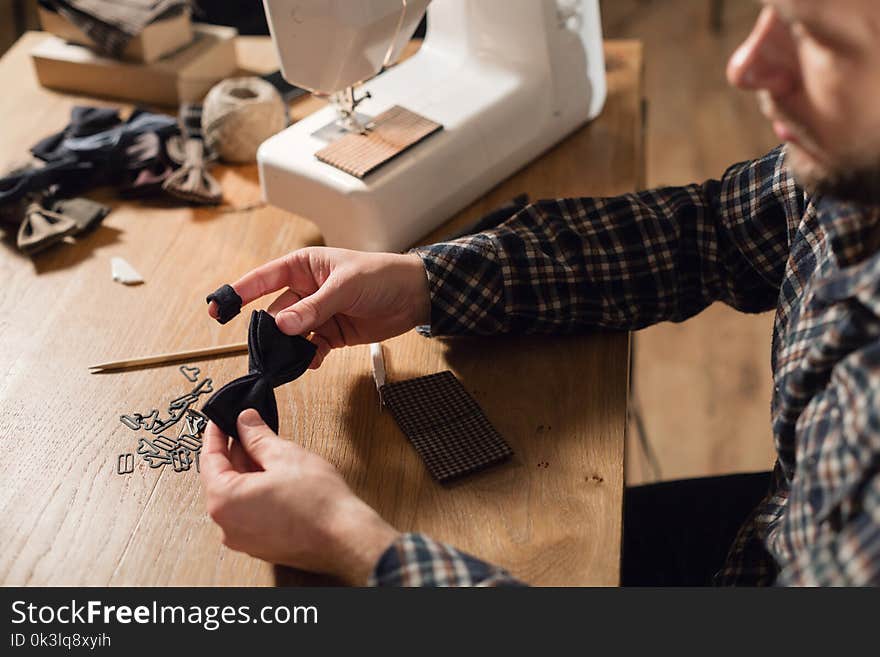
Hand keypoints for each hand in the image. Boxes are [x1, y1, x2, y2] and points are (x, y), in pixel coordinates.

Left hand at [200, 409, 400, 583]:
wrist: (345, 536)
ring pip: (238, 495)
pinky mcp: (261, 545)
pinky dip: (257, 491)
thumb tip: (245, 422)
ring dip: (249, 471)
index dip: (216, 434)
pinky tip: (275, 476)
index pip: (209, 460)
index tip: (220, 421)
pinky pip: (250, 512)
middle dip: (236, 452)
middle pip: (223, 479)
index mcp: (224, 502)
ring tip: (268, 450)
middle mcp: (227, 525)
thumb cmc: (318, 503)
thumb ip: (258, 436)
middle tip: (248, 429)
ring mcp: (243, 539)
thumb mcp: (284, 455)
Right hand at [208, 247, 430, 367]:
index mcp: (303, 267)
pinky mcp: (331, 333)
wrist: (414, 296)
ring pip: (290, 335)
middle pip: (275, 314)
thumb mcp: (345, 287)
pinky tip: (311, 362)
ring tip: (287, 361)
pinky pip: (310, 348)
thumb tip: (282, 325)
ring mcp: (317, 313)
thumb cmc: (382, 276)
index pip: (262, 279)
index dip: (238, 293)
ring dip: (288, 349)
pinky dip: (308, 357)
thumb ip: (314, 308)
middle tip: (264, 351)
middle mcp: (305, 290)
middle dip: (269, 333)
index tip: (217, 308)